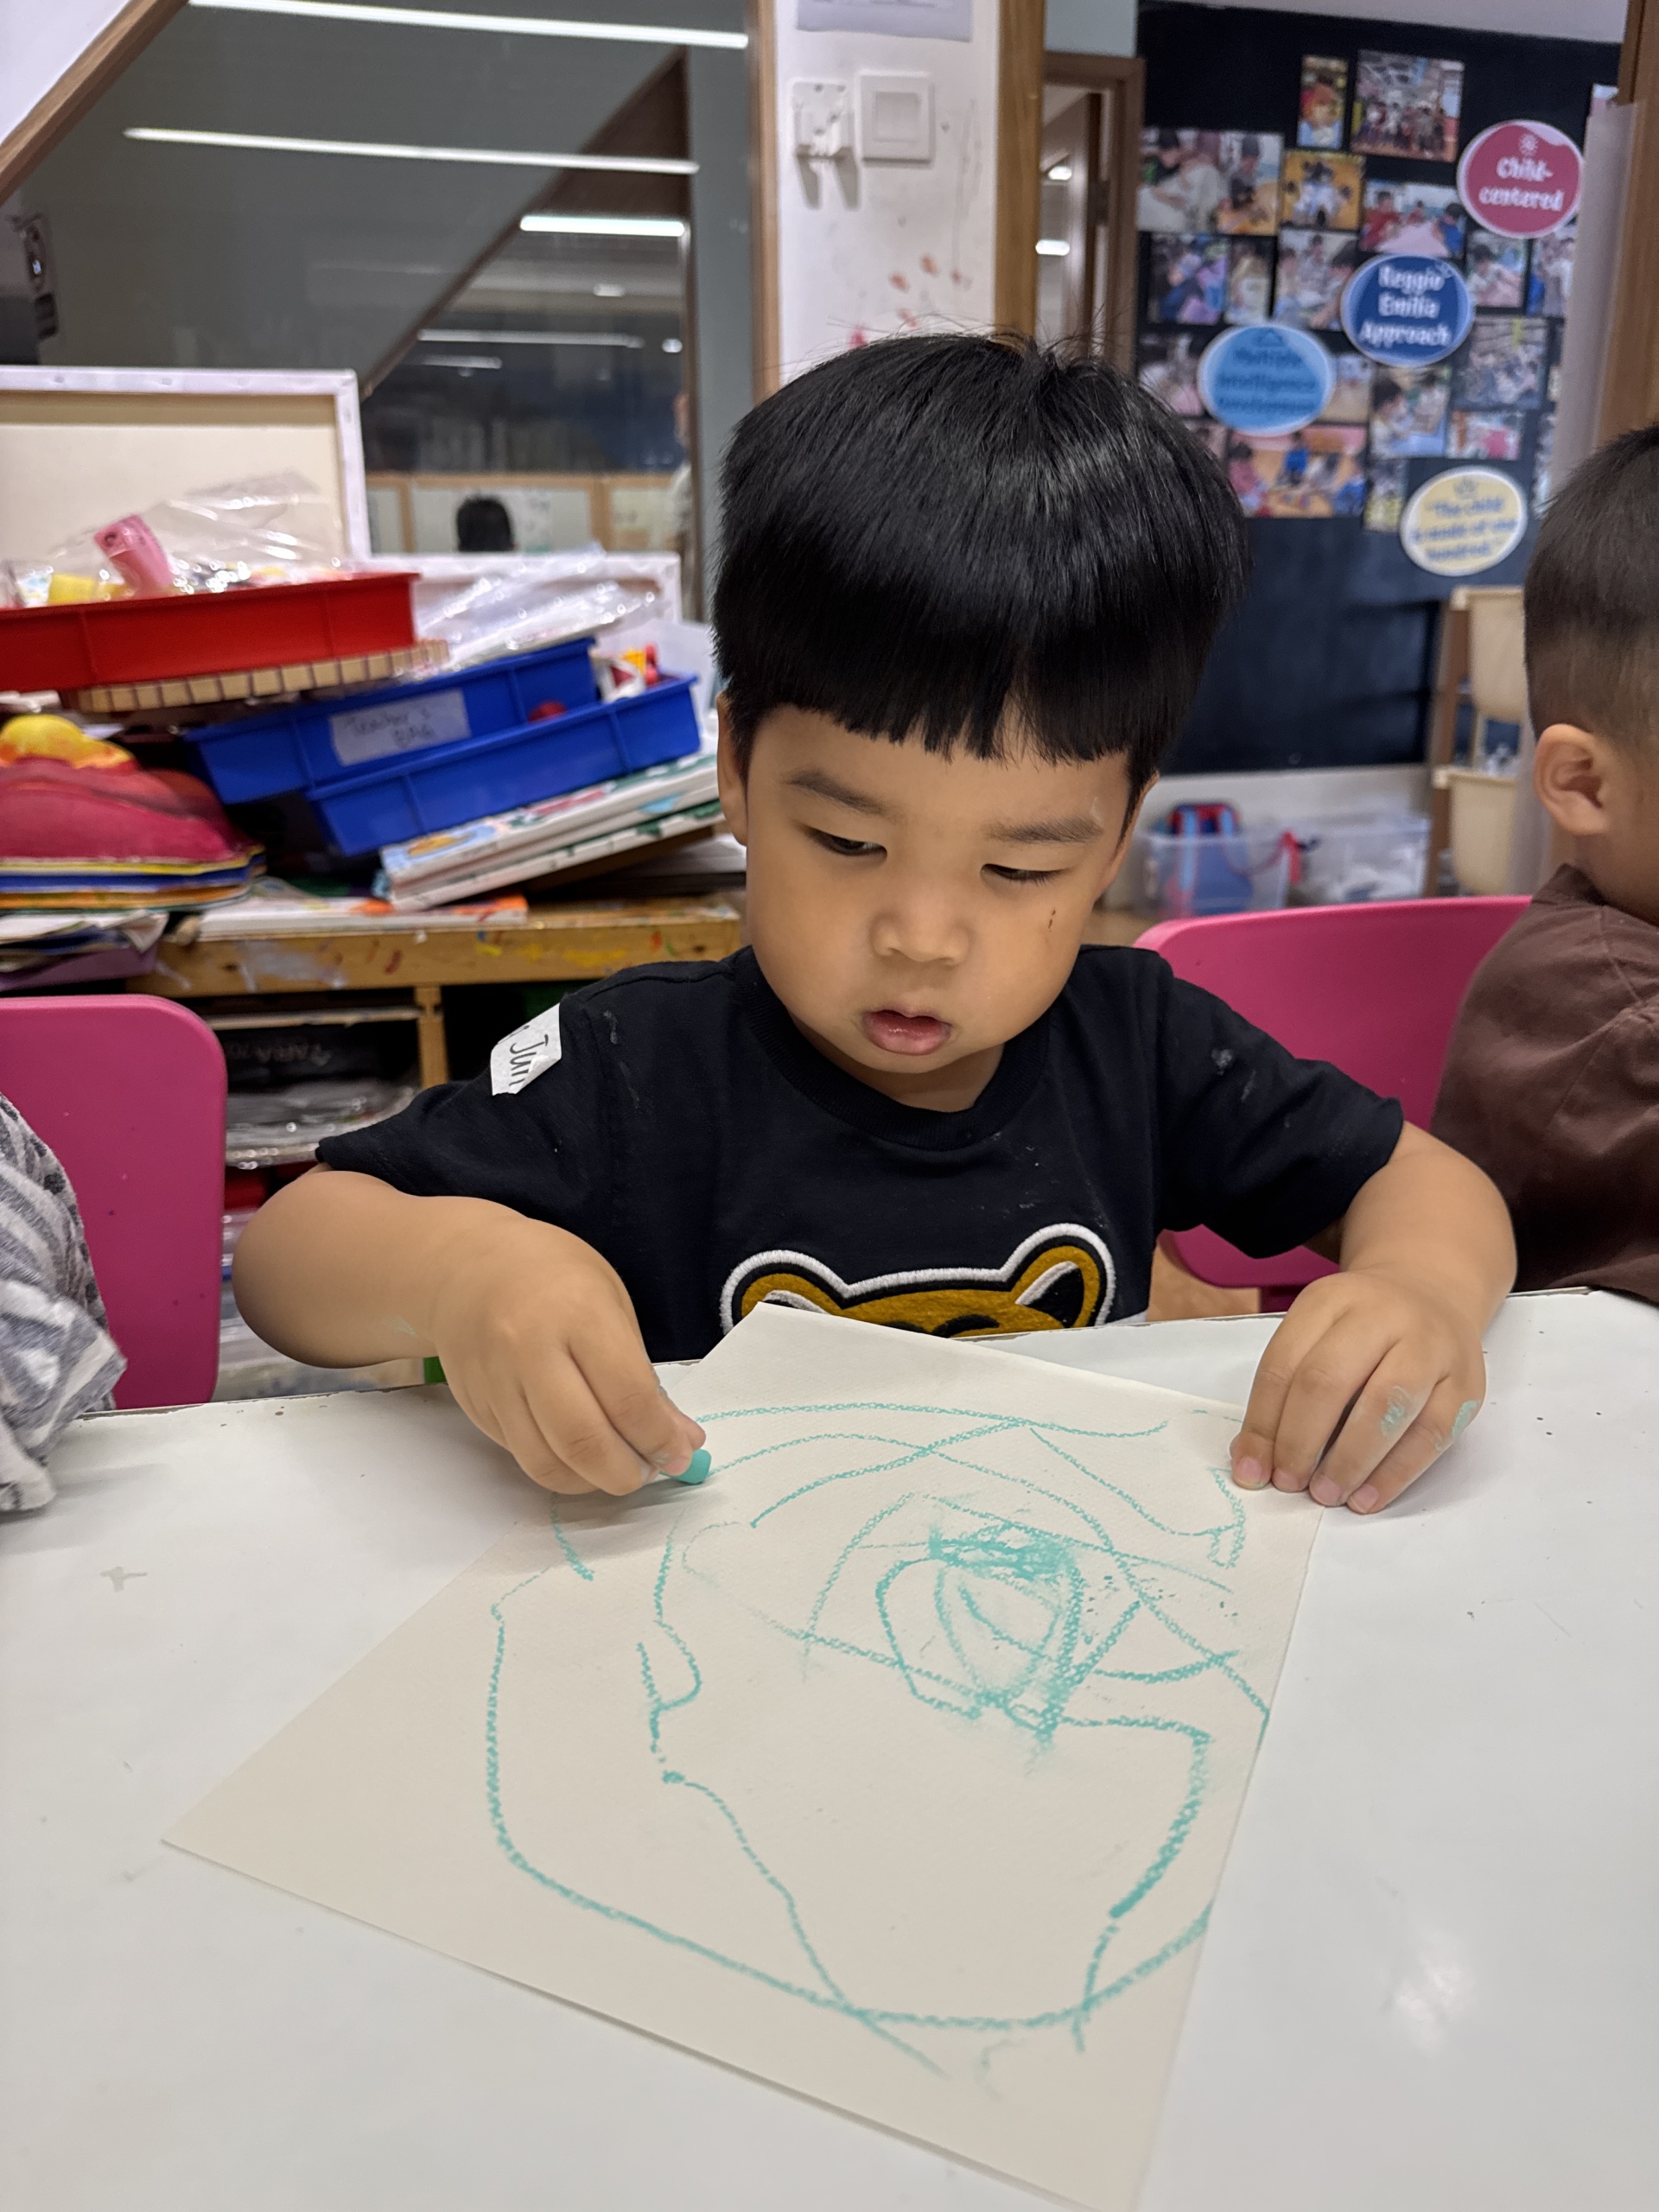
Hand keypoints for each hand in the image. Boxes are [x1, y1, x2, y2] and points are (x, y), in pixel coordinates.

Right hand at [426, 1214, 704, 1496]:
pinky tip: (582, 1457)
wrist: (466, 1263)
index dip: (660, 1439)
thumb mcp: (611, 1302)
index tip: (680, 1453)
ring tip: (619, 1469)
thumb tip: (677, 1438)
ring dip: (593, 1482)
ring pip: (547, 1463)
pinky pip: (522, 1456)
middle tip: (652, 1470)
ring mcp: (496, 1382)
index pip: (627, 1398)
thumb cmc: (552, 1273)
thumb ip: (641, 1374)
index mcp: (578, 1314)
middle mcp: (530, 1351)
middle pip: (583, 1442)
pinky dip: (560, 1470)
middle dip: (627, 1473)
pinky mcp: (475, 1406)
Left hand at [1228, 1265, 1484, 1514]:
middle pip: (1329, 1381)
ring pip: (1385, 1406)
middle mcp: (1383, 1315)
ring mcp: (1431, 1347)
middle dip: (1301, 1441)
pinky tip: (1367, 1497)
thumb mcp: (1316, 1335)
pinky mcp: (1466, 1384)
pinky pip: (1430, 1434)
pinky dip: (1394, 1473)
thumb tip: (1254, 1461)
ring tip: (1326, 1493)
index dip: (1263, 1423)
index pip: (1284, 1364)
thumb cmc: (1363, 1329)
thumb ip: (1284, 1391)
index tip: (1251, 1468)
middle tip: (1289, 1482)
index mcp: (1331, 1300)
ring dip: (1348, 1460)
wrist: (1433, 1293)